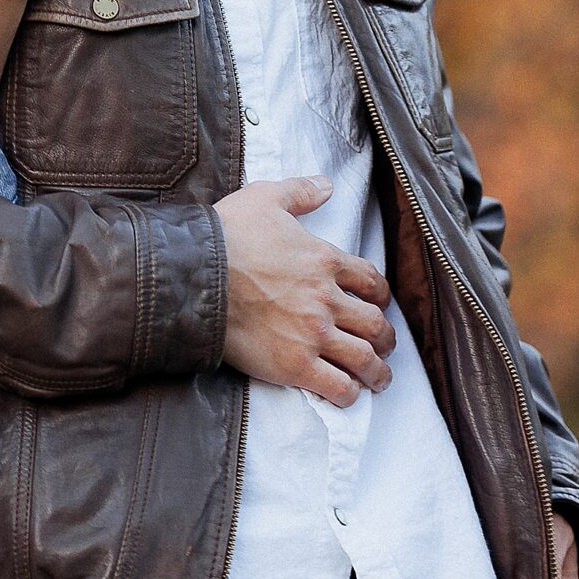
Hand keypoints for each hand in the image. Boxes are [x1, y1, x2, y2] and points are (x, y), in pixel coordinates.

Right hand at [216, 175, 395, 405]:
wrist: (194, 274)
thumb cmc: (226, 236)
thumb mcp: (264, 198)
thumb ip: (299, 191)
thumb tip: (326, 184)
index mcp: (325, 260)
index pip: (371, 282)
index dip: (379, 296)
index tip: (377, 304)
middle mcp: (327, 299)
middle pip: (375, 324)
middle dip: (384, 338)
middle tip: (383, 345)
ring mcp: (313, 334)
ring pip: (364, 358)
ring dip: (376, 371)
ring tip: (377, 378)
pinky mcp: (294, 364)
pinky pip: (337, 386)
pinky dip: (349, 394)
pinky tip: (348, 394)